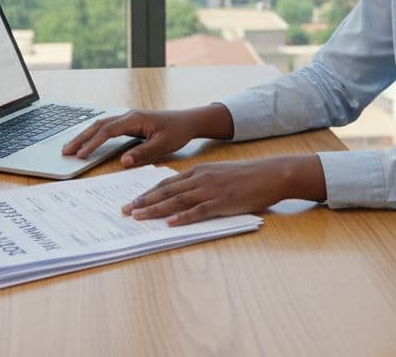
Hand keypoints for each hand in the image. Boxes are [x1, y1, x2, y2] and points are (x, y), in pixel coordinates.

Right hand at [60, 105, 233, 166]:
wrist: (188, 121)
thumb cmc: (178, 132)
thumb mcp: (164, 145)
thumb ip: (144, 153)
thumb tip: (124, 161)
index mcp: (135, 119)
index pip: (108, 131)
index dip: (93, 143)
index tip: (81, 155)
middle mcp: (128, 116)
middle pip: (98, 125)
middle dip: (81, 138)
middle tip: (65, 151)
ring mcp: (128, 118)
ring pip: (100, 125)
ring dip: (85, 135)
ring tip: (70, 148)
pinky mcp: (130, 123)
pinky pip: (107, 128)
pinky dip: (94, 135)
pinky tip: (87, 142)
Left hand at [122, 156, 327, 225]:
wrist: (270, 174)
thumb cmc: (247, 176)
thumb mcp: (219, 174)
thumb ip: (201, 182)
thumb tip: (183, 195)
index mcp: (198, 171)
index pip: (166, 183)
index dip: (147, 193)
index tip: (132, 201)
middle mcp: (200, 179)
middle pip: (166, 191)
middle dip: (143, 202)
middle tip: (125, 211)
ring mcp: (211, 190)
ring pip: (177, 201)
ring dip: (155, 209)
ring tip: (138, 217)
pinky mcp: (222, 202)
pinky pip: (199, 211)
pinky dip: (183, 217)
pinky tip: (170, 223)